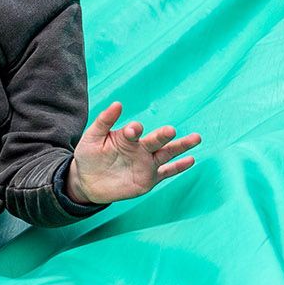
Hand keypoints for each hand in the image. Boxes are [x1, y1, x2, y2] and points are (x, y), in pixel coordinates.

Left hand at [67, 101, 201, 204]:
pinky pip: (166, 173)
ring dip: (181, 146)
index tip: (133, 129)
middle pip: (156, 141)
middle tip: (170, 130)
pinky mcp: (148, 180)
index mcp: (127, 137)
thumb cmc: (89, 156)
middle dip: (163, 136)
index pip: (134, 131)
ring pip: (167, 153)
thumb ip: (104, 121)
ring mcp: (146, 164)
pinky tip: (191, 160)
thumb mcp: (92, 137)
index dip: (134, 130)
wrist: (87, 181)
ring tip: (196, 138)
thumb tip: (118, 103)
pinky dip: (179, 167)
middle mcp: (140, 149)